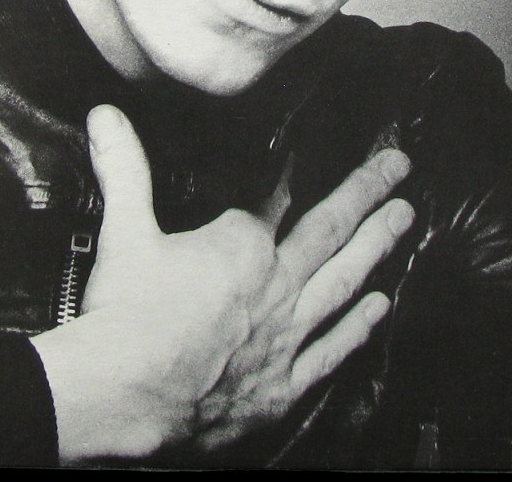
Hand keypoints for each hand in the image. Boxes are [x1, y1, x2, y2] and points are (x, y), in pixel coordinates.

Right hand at [31, 105, 414, 463]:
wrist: (118, 398)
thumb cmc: (122, 313)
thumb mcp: (124, 231)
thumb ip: (124, 168)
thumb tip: (105, 114)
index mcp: (242, 244)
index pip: (279, 196)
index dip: (297, 169)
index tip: (318, 147)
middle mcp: (276, 284)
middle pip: (331, 230)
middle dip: (368, 193)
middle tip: (401, 168)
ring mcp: (285, 336)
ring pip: (345, 282)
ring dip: (378, 247)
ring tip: (405, 219)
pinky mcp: (283, 386)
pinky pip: (332, 352)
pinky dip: (359, 327)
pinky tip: (382, 307)